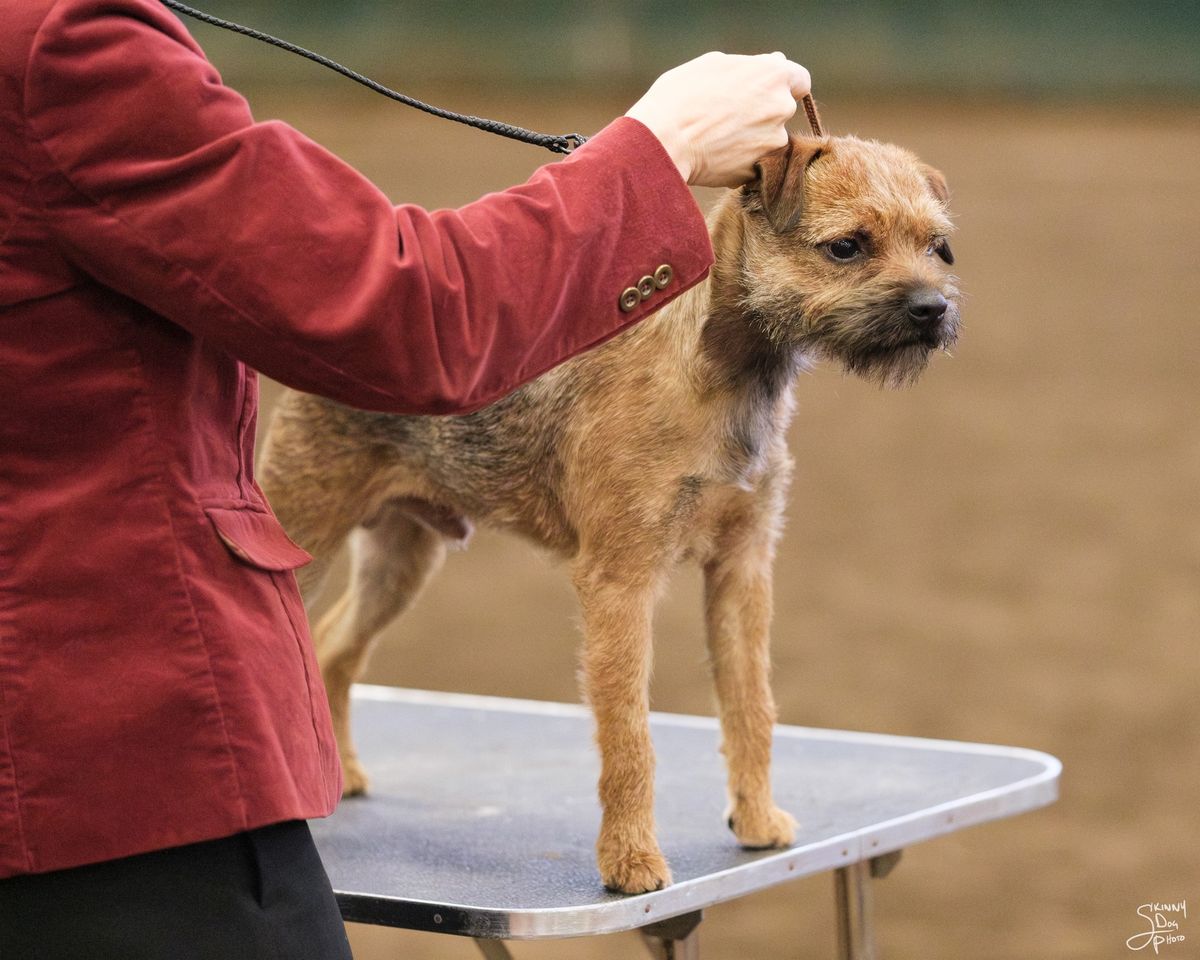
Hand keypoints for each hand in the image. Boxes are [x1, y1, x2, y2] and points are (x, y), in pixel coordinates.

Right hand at [625, 52, 810, 187]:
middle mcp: (781, 108)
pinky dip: (740, 161)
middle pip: (782, 110)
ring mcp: (773, 142)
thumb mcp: (713, 65)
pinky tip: (715, 155)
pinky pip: (754, 163)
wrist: (663, 142)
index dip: (783, 86)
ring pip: (768, 139)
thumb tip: (770, 64)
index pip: (800, 80)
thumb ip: (749, 67)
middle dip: (763, 112)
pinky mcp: (758, 170)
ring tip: (717, 138)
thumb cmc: (680, 97)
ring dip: (751, 139)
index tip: (766, 91)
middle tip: (729, 115)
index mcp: (774, 75)